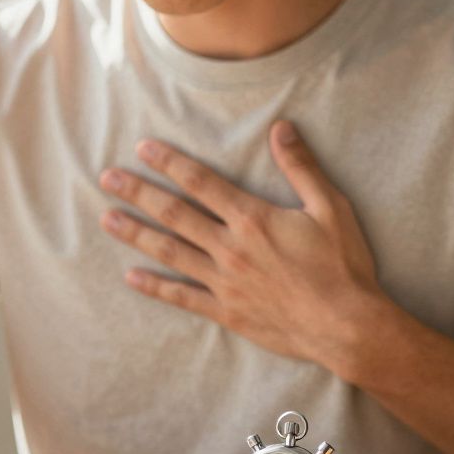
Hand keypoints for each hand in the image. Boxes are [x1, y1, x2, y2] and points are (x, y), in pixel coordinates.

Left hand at [99, 120, 386, 375]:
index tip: (142, 148)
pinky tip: (131, 277)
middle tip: (107, 179)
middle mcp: (231, 248)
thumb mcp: (330, 208)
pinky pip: (182, 297)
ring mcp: (225, 281)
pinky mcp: (226, 311)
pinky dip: (155, 287)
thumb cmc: (343, 265)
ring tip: (107, 219)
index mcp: (253, 219)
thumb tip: (281, 127)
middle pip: (174, 214)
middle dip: (138, 193)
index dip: (169, 162)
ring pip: (170, 252)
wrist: (347, 326)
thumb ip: (301, 167)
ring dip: (136, 234)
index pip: (200, 182)